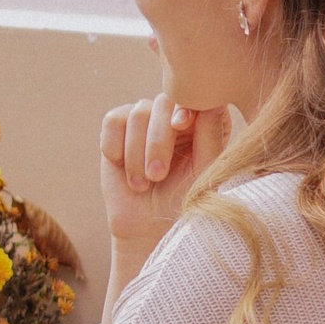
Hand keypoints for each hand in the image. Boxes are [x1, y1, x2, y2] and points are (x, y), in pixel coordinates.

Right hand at [100, 91, 233, 306]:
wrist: (149, 227)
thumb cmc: (185, 202)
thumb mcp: (204, 172)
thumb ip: (210, 136)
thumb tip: (211, 102)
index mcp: (203, 122)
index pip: (196, 96)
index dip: (186, 106)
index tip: (181, 126)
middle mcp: (174, 115)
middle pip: (163, 102)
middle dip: (158, 141)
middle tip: (157, 175)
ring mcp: (146, 121)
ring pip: (138, 113)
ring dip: (137, 151)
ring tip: (142, 183)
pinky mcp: (118, 131)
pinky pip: (113, 120)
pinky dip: (115, 143)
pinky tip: (120, 165)